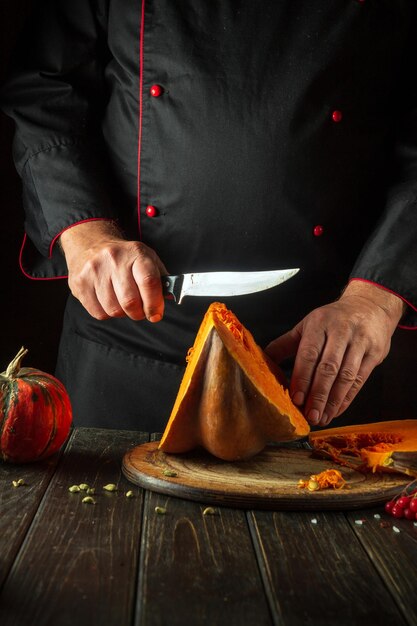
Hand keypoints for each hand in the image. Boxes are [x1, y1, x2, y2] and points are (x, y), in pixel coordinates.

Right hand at [59, 220, 167, 321]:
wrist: (90, 243)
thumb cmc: (124, 257)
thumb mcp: (147, 258)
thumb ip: (161, 279)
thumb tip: (168, 299)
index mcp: (136, 253)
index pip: (149, 282)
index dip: (155, 304)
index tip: (156, 314)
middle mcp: (114, 260)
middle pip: (130, 301)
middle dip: (138, 313)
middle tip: (140, 311)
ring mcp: (94, 271)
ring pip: (113, 310)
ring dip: (122, 313)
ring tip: (122, 303)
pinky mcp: (80, 283)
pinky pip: (98, 312)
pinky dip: (107, 313)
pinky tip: (108, 301)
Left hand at [265, 281, 405, 426]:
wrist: (369, 305)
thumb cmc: (332, 319)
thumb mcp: (307, 325)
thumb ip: (285, 344)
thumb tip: (263, 361)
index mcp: (319, 324)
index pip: (309, 354)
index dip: (302, 378)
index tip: (296, 399)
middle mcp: (341, 331)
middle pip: (328, 367)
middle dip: (318, 394)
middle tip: (310, 416)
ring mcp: (360, 342)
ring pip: (347, 376)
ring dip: (333, 400)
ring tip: (323, 418)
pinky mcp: (375, 353)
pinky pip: (361, 379)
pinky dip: (348, 398)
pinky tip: (337, 410)